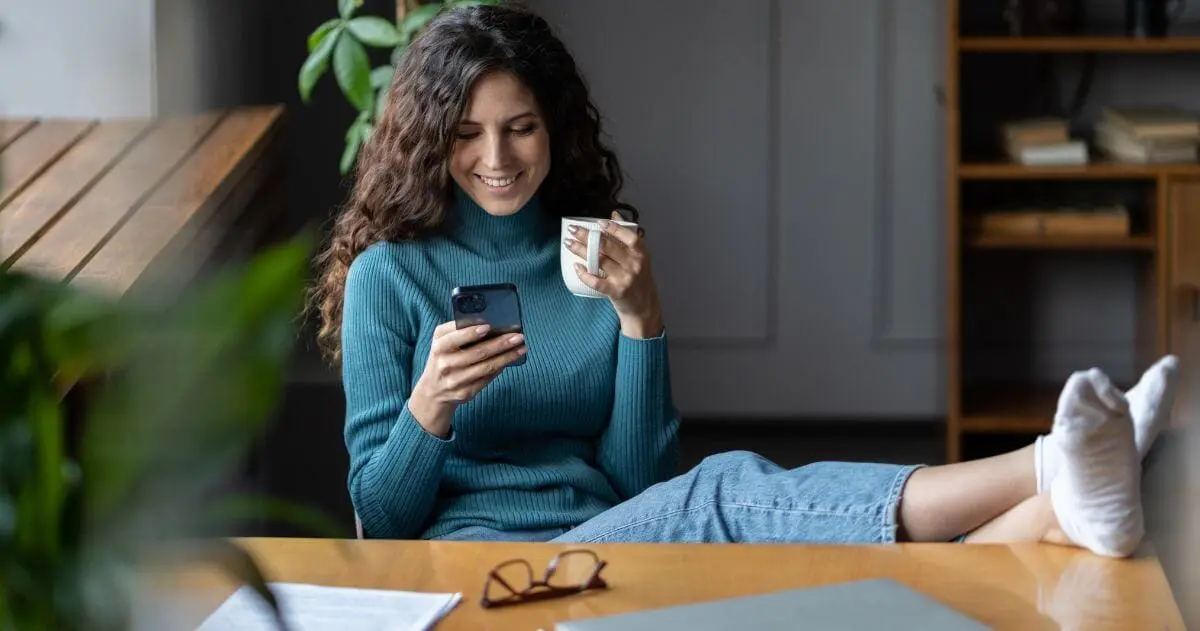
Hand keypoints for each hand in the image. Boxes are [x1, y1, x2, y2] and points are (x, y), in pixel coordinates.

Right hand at [408, 321, 526, 436]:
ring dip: (506, 357)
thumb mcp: (441, 341)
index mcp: (438, 348)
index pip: (454, 339)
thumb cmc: (443, 358)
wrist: (433, 390)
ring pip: (485, 368)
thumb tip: (487, 324)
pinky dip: (500, 368)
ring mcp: (454, 381)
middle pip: (476, 353)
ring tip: (521, 348)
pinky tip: (510, 360)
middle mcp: (444, 365)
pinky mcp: (465, 393)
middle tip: (518, 337)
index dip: (470, 333)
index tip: (488, 327)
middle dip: (500, 344)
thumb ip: (456, 330)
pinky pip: (487, 379)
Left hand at [565, 211, 663, 337]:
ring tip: (569, 243)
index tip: (599, 223)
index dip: (615, 229)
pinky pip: (596, 281)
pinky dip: (585, 274)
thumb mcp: (639, 257)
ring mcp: (625, 279)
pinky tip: (576, 266)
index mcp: (641, 254)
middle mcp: (634, 265)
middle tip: (573, 230)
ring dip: (581, 251)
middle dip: (588, 236)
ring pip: (599, 261)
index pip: (630, 237)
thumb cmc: (639, 278)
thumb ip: (627, 236)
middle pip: (608, 247)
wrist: (644, 306)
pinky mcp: (616, 292)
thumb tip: (614, 214)